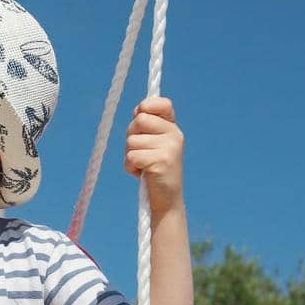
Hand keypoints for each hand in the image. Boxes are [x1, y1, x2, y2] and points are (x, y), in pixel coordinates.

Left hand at [124, 96, 183, 213]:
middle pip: (139, 120)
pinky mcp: (161, 161)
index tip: (140, 122)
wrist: (166, 201)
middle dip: (131, 136)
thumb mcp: (152, 145)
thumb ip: (146, 127)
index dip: (145, 108)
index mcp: (173, 128)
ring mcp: (169, 148)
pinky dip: (130, 167)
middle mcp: (174, 134)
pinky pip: (131, 156)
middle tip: (139, 152)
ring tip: (141, 166)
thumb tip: (137, 110)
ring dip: (129, 155)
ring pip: (132, 141)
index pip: (161, 103)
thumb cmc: (153, 171)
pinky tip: (140, 174)